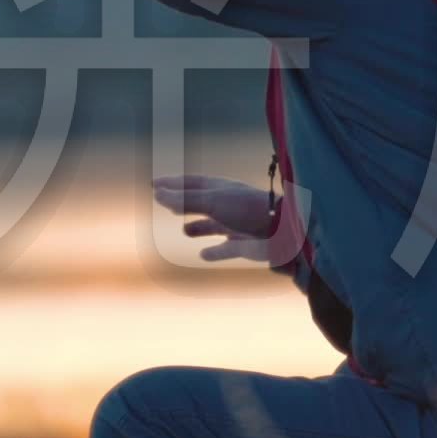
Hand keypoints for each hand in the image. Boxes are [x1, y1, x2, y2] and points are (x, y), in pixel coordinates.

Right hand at [154, 174, 284, 263]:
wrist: (283, 231)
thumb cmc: (248, 210)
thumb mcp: (212, 201)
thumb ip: (185, 199)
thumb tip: (157, 194)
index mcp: (221, 189)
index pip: (191, 183)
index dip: (171, 184)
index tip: (154, 184)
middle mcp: (228, 205)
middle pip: (201, 202)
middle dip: (183, 203)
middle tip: (166, 203)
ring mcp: (237, 225)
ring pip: (213, 225)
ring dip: (198, 227)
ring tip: (184, 230)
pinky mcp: (244, 246)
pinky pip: (226, 249)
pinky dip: (214, 252)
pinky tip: (203, 255)